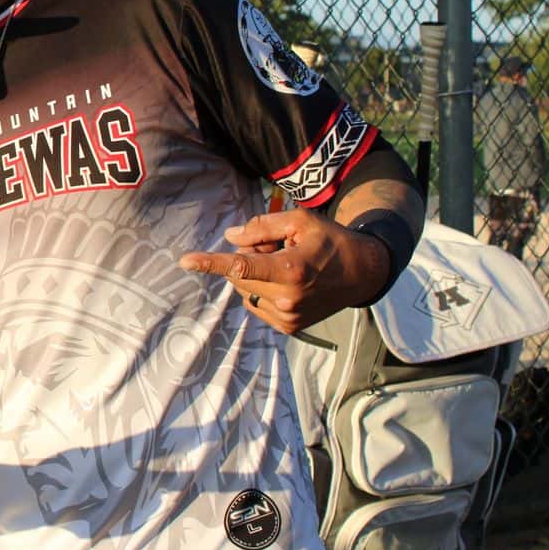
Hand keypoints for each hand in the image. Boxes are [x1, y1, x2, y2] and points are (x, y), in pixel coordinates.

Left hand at [179, 209, 388, 332]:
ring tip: (284, 265)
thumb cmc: (331, 241)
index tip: (185, 261)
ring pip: (245, 290)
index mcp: (291, 269)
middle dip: (247, 258)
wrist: (363, 274)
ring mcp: (288, 316)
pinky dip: (262, 290)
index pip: (241, 266)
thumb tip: (230, 237)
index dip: (211, 262)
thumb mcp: (301, 222)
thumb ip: (262, 227)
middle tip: (272, 248)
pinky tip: (286, 282)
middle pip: (239, 276)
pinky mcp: (289, 327)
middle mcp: (287, 298)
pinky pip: (256, 304)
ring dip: (254, 276)